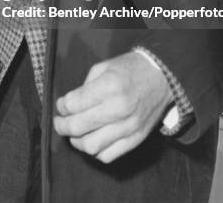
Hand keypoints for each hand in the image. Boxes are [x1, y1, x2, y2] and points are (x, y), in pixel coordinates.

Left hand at [53, 51, 172, 163]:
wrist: (162, 77)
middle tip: (59, 122)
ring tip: (74, 133)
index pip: (74, 104)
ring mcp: (129, 127)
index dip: (62, 106)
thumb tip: (69, 106)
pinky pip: (108, 155)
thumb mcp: (103, 67)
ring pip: (91, 146)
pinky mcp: (136, 139)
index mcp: (109, 86)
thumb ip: (84, 86)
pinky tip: (92, 139)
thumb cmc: (130, 69)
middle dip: (62, 126)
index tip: (61, 105)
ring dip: (76, 141)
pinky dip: (95, 151)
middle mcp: (119, 109)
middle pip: (78, 127)